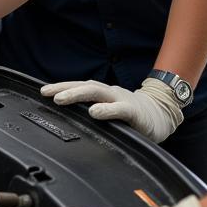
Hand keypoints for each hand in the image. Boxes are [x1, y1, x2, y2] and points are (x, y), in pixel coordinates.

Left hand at [39, 77, 182, 142]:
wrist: (163, 114)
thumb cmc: (133, 115)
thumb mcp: (109, 112)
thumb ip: (93, 112)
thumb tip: (69, 119)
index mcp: (103, 94)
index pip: (79, 86)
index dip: (61, 87)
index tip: (43, 91)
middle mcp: (109, 93)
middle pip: (85, 86)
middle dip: (65, 89)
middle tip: (47, 93)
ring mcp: (121, 100)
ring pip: (97, 92)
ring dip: (77, 94)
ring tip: (61, 99)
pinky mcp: (134, 112)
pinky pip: (119, 109)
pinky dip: (106, 110)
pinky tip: (94, 112)